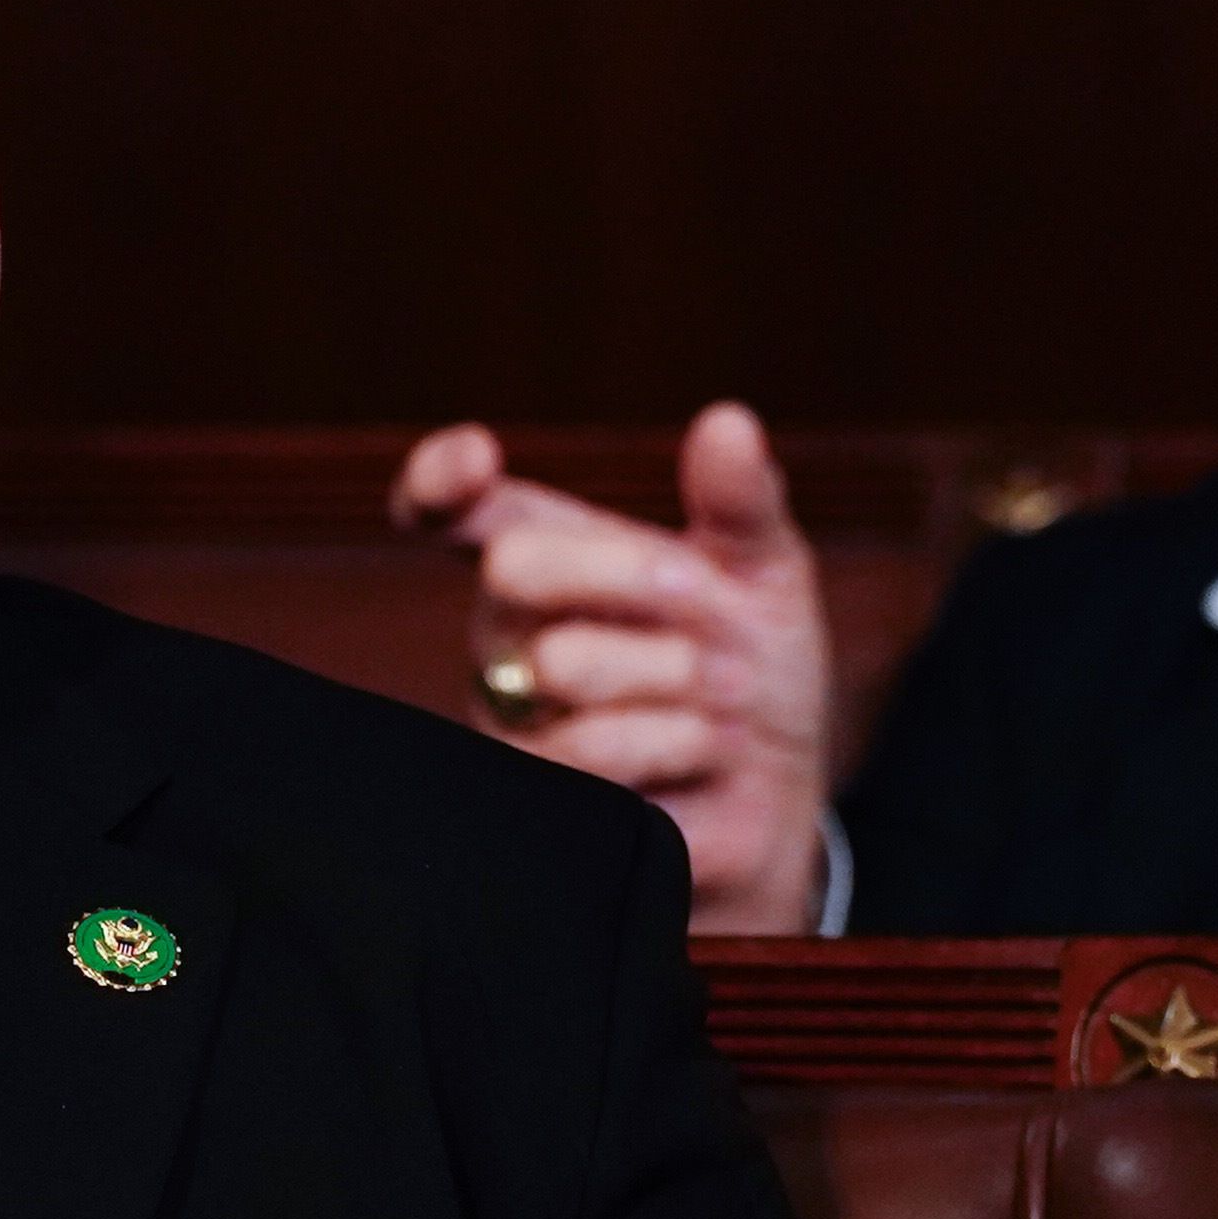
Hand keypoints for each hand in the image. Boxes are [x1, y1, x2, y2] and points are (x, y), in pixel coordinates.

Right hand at [392, 401, 839, 933]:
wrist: (779, 796)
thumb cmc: (754, 671)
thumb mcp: (766, 574)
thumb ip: (743, 502)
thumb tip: (729, 421)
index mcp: (549, 561)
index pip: (449, 510)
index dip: (437, 478)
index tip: (477, 461)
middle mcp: (509, 634)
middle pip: (513, 567)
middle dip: (633, 574)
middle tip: (707, 601)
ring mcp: (513, 720)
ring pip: (562, 664)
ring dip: (680, 674)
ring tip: (728, 696)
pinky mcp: (538, 797)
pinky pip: (590, 749)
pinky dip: (680, 740)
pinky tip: (707, 752)